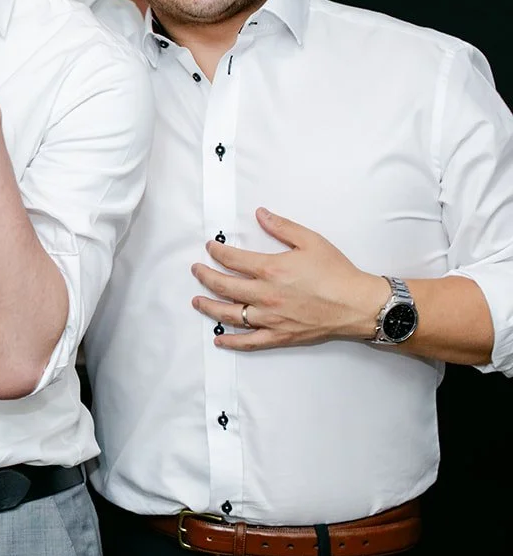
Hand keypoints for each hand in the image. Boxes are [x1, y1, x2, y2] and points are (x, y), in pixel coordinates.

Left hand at [191, 207, 386, 350]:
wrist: (359, 304)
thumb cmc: (337, 272)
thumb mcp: (310, 241)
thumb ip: (282, 227)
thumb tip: (260, 214)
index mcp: (271, 270)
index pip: (232, 259)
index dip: (217, 252)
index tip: (210, 248)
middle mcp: (265, 295)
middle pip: (223, 286)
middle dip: (205, 276)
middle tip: (196, 270)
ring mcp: (270, 318)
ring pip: (229, 314)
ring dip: (209, 307)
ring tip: (196, 300)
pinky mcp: (279, 335)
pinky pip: (249, 341)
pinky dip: (232, 342)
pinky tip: (219, 339)